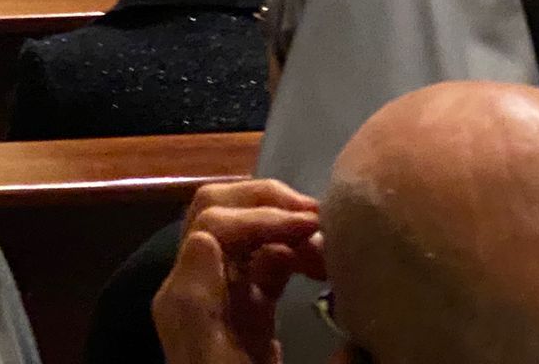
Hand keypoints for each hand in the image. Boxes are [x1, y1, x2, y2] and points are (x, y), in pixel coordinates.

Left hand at [152, 180, 327, 363]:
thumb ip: (289, 335)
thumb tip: (349, 332)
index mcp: (189, 305)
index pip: (212, 229)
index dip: (262, 217)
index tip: (315, 227)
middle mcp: (191, 289)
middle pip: (215, 211)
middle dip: (269, 204)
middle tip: (325, 221)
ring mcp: (213, 295)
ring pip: (236, 228)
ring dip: (283, 225)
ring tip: (331, 247)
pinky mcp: (238, 308)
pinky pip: (257, 261)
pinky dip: (290, 252)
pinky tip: (325, 268)